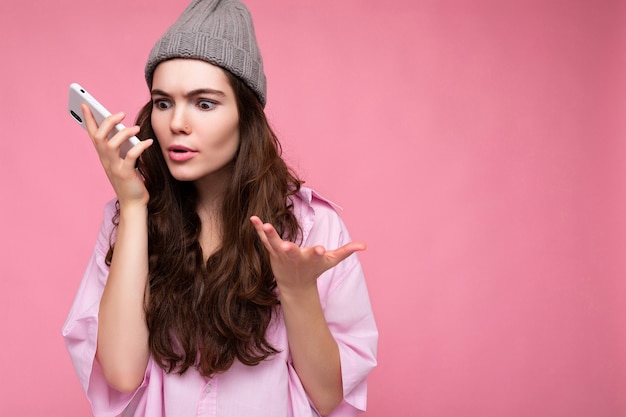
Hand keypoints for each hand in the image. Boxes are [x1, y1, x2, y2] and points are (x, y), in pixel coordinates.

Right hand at [83, 104, 152, 206]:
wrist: (133, 203)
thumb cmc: (129, 181)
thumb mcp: (121, 161)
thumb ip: (121, 147)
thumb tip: (126, 129)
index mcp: (103, 156)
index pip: (93, 134)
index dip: (88, 119)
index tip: (85, 104)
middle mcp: (106, 160)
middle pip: (99, 137)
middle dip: (107, 122)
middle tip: (120, 113)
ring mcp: (114, 167)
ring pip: (111, 145)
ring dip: (123, 133)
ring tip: (136, 128)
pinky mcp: (125, 174)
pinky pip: (130, 157)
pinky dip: (139, 147)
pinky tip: (148, 142)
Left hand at [249, 216, 366, 293]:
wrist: (294, 284)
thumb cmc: (314, 269)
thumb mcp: (331, 261)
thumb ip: (346, 251)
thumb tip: (365, 246)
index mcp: (311, 258)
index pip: (316, 255)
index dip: (318, 253)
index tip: (321, 250)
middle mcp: (295, 257)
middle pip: (292, 252)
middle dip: (289, 248)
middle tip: (286, 245)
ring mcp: (281, 254)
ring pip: (274, 244)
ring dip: (270, 234)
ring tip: (265, 224)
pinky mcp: (272, 251)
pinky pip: (264, 239)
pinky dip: (258, 229)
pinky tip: (253, 218)